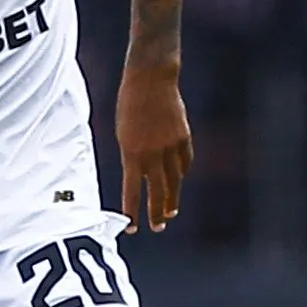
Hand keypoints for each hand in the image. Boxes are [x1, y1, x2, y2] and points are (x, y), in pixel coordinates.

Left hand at [114, 58, 191, 232]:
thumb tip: (141, 176)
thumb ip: (132, 156)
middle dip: (157, 213)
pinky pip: (184, 162)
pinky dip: (182, 173)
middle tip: (158, 227)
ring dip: (172, 200)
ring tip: (171, 213)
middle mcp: (153, 154)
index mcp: (131, 153)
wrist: (150, 79)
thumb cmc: (129, 104)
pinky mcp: (184, 138)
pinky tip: (179, 181)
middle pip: (157, 192)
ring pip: (175, 181)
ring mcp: (171, 146)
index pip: (132, 191)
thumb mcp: (122, 133)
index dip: (132, 211)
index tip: (131, 227)